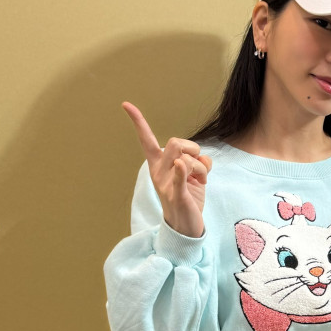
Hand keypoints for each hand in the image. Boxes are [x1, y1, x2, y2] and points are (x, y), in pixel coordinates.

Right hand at [123, 101, 211, 236]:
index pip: (146, 140)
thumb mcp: (192, 175)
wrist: (186, 227)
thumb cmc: (188, 197)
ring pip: (186, 158)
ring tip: (201, 180)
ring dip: (201, 166)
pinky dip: (181, 171)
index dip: (138, 122)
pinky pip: (179, 178)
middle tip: (198, 166)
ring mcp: (166, 184)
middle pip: (175, 143)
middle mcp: (158, 172)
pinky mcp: (177, 195)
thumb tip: (203, 159)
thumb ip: (196, 161)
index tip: (126, 104)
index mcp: (159, 165)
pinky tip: (181, 167)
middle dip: (193, 148)